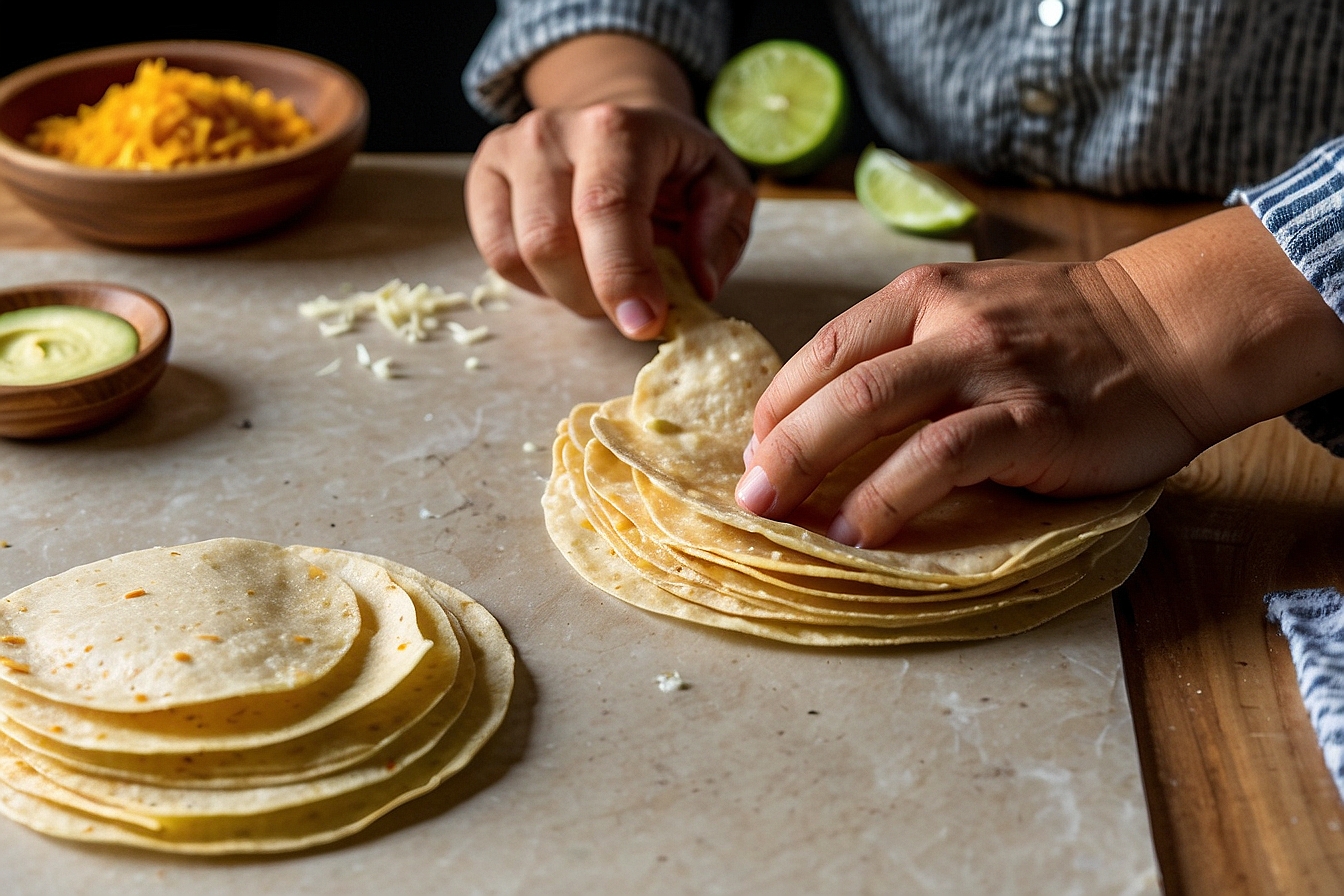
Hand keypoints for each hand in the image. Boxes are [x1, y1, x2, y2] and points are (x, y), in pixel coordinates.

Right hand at [464, 36, 754, 339]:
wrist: (616, 123)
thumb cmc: (672, 165)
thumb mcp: (720, 185)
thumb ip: (721, 231)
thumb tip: (699, 283)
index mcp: (618, 127)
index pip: (608, 208)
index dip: (622, 275)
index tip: (643, 324)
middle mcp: (553, 131)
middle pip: (552, 241)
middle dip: (594, 297)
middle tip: (630, 307)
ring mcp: (510, 150)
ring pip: (522, 254)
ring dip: (567, 293)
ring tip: (602, 281)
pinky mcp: (483, 177)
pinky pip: (498, 257)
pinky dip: (536, 283)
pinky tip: (568, 268)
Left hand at [736, 207, 1343, 546]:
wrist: (1173, 330)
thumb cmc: (1071, 334)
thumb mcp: (977, 311)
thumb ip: (914, 351)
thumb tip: (838, 421)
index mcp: (922, 297)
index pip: (824, 350)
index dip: (777, 405)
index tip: (755, 451)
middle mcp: (944, 322)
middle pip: (831, 383)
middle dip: (776, 444)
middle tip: (748, 495)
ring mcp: (985, 366)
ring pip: (868, 409)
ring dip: (809, 466)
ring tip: (779, 517)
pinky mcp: (1027, 418)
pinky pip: (937, 457)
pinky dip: (886, 496)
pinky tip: (859, 530)